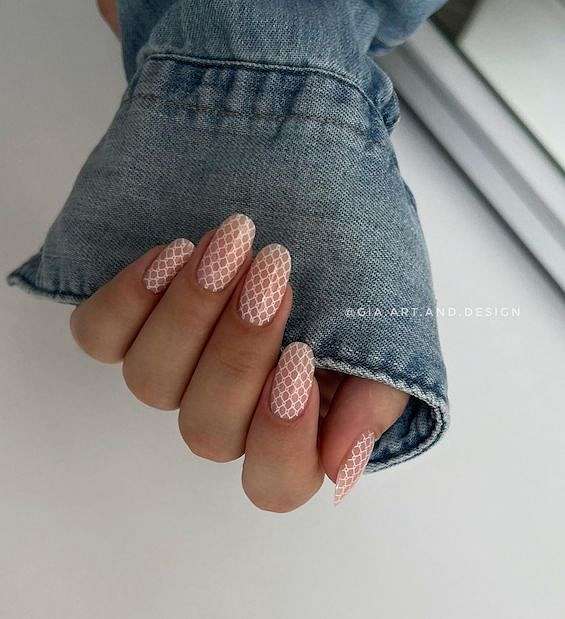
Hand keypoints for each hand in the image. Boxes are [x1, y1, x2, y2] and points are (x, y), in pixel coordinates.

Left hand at [70, 214, 407, 510]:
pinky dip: (129, 299)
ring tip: (232, 242)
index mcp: (294, 425)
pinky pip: (100, 336)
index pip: (276, 481)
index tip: (303, 358)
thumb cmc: (364, 260)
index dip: (282, 438)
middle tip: (274, 270)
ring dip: (192, 312)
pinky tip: (174, 252)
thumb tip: (339, 464)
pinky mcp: (132, 324)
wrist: (324, 183)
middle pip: (208, 429)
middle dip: (240, 350)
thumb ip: (376, 396)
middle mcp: (229, 409)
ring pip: (152, 383)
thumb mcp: (392, 325)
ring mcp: (177, 369)